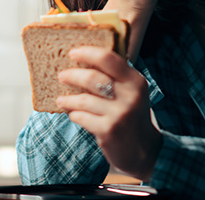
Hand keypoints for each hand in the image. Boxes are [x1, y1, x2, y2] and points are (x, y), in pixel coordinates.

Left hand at [56, 46, 161, 180]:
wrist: (144, 151)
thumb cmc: (132, 116)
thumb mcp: (133, 93)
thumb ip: (116, 76)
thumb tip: (85, 59)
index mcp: (136, 81)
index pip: (108, 58)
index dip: (87, 53)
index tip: (73, 52)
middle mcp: (130, 96)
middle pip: (92, 77)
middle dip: (72, 75)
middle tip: (61, 75)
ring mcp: (119, 114)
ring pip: (83, 99)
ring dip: (68, 99)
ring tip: (60, 100)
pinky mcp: (108, 130)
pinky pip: (81, 117)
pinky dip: (74, 114)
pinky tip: (73, 114)